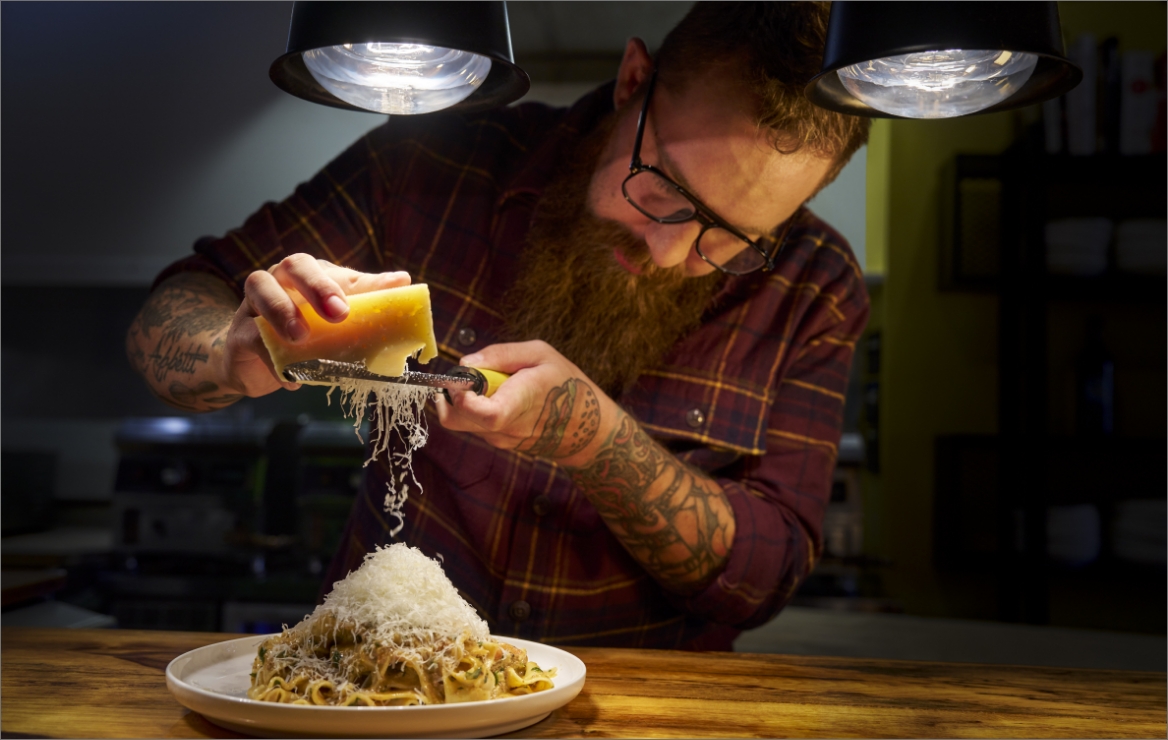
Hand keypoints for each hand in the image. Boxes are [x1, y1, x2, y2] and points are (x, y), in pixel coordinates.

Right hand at [221, 254, 411, 396]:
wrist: (249, 361)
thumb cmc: (300, 333)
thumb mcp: (333, 320)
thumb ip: (365, 301)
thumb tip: (403, 281)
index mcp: (308, 275)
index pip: (333, 271)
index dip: (361, 280)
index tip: (392, 288)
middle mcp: (280, 279)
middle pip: (293, 265)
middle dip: (317, 287)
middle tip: (339, 313)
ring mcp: (254, 303)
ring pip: (260, 289)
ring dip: (282, 312)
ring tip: (301, 337)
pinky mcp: (239, 333)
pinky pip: (252, 339)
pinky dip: (273, 360)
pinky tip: (291, 378)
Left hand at [434, 340, 615, 467]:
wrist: (587, 429)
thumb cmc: (567, 385)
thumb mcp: (541, 354)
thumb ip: (500, 355)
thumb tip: (466, 363)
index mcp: (521, 401)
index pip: (485, 413)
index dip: (462, 397)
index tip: (461, 379)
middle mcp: (507, 427)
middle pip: (456, 418)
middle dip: (451, 392)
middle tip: (470, 375)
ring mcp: (501, 439)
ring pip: (462, 421)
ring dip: (466, 400)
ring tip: (496, 385)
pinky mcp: (499, 443)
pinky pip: (475, 425)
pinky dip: (477, 408)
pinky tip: (502, 398)